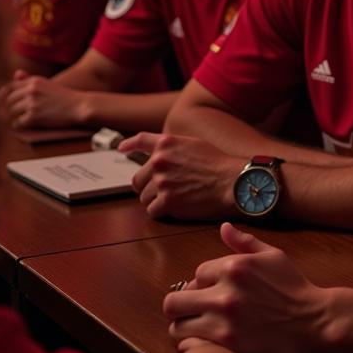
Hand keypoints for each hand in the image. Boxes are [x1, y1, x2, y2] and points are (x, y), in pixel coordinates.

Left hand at [2, 69, 84, 127]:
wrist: (79, 106)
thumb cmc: (65, 96)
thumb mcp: (48, 83)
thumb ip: (30, 79)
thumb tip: (16, 73)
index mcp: (34, 81)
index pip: (10, 87)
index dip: (4, 96)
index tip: (3, 103)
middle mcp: (31, 90)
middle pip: (9, 101)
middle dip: (11, 108)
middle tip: (15, 114)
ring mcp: (32, 103)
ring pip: (12, 112)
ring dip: (15, 117)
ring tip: (22, 119)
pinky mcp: (33, 116)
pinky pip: (18, 122)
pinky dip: (21, 125)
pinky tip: (27, 125)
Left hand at [122, 132, 239, 219]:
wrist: (230, 181)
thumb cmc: (217, 163)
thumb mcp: (193, 144)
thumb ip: (173, 148)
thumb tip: (159, 155)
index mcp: (166, 143)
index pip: (141, 140)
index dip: (129, 144)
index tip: (121, 148)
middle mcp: (160, 160)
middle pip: (137, 179)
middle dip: (146, 186)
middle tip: (161, 190)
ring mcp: (161, 181)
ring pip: (144, 197)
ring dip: (155, 200)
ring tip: (174, 198)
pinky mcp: (166, 201)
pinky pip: (152, 211)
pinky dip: (161, 212)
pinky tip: (175, 208)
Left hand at [163, 223, 329, 352]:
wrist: (313, 321)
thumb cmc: (294, 286)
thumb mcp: (273, 255)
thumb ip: (244, 242)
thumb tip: (224, 227)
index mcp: (234, 267)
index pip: (196, 273)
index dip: (203, 283)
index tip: (213, 290)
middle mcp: (224, 293)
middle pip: (174, 301)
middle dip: (182, 304)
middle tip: (194, 310)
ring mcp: (224, 322)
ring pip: (177, 326)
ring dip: (185, 326)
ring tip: (199, 327)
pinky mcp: (227, 347)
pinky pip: (189, 346)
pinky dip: (192, 345)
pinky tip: (206, 342)